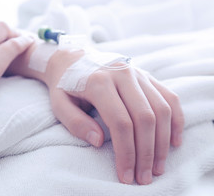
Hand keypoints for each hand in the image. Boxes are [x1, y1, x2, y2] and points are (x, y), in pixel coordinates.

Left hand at [45, 49, 184, 184]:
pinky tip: (173, 141)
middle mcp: (122, 74)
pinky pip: (169, 97)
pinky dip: (176, 120)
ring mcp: (137, 73)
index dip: (126, 152)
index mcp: (98, 81)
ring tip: (158, 166)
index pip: (120, 122)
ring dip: (163, 141)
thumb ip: (75, 123)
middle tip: (144, 176)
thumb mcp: (59, 104)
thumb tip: (99, 142)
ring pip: (161, 109)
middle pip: (145, 117)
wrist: (72, 58)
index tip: (126, 174)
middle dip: (147, 152)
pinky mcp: (146, 75)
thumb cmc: (65, 84)